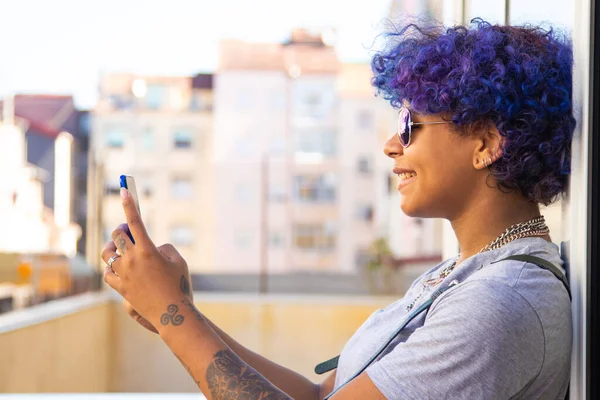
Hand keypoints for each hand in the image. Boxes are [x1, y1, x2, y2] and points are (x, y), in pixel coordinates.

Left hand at [101, 188, 193, 328]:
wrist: (171, 314)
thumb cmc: (179, 285)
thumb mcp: (178, 261)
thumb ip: (164, 248)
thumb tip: (152, 248)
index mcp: (147, 250)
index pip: (135, 221)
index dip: (129, 204)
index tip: (124, 190)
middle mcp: (132, 260)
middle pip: (117, 235)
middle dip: (123, 229)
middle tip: (130, 231)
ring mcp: (123, 274)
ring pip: (107, 253)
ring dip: (113, 247)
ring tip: (121, 248)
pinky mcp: (119, 288)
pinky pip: (107, 272)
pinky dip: (112, 267)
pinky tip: (119, 268)